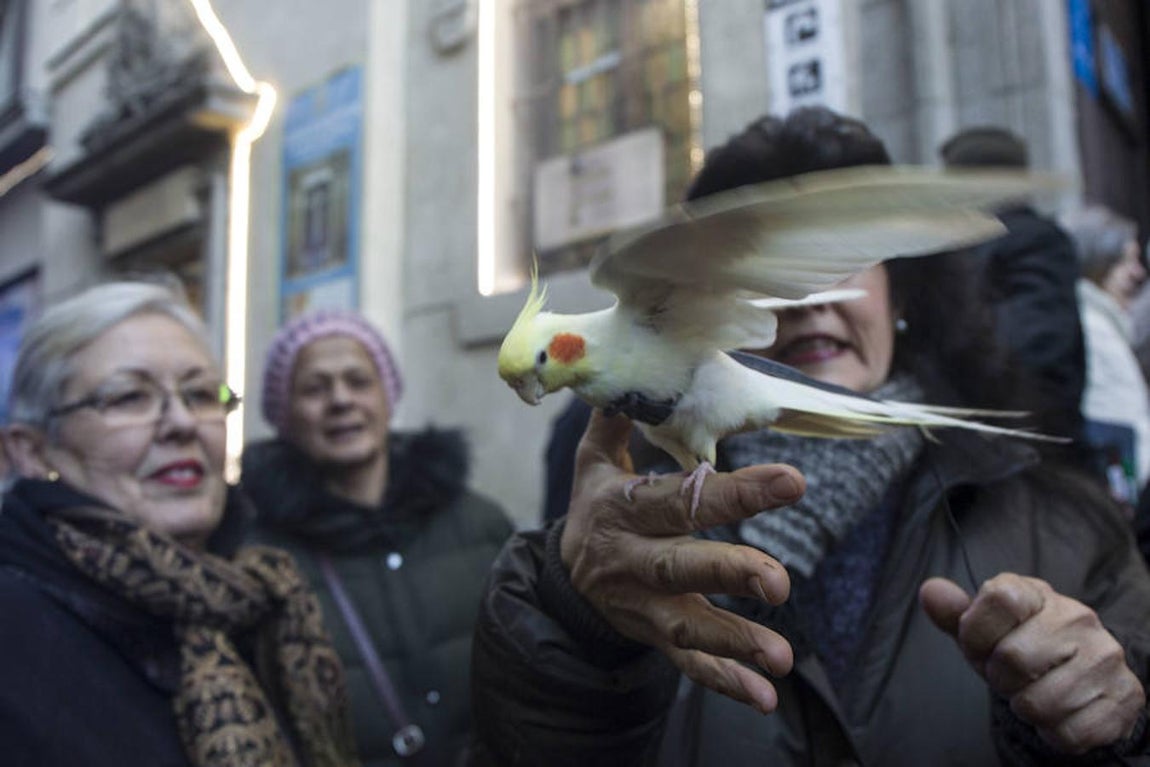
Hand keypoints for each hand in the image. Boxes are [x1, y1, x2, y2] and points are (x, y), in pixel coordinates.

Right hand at [560, 410, 805, 713]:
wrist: (562, 579)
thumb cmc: (597, 507)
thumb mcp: (594, 462)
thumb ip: (618, 419)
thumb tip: (637, 375)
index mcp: (621, 510)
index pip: (680, 499)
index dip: (734, 492)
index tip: (791, 482)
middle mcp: (630, 561)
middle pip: (678, 567)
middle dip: (728, 572)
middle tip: (777, 580)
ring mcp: (641, 606)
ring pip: (684, 626)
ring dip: (732, 640)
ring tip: (781, 657)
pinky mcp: (652, 638)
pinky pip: (686, 666)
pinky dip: (724, 682)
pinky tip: (764, 695)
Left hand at [920, 574, 1145, 753]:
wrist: (1083, 677)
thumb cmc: (1021, 648)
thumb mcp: (985, 631)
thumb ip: (956, 614)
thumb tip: (930, 591)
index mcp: (1037, 594)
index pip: (999, 598)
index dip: (977, 632)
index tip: (981, 646)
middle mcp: (1078, 618)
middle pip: (1012, 658)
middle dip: (1000, 679)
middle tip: (1010, 678)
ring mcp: (1105, 657)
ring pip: (1039, 702)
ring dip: (1027, 709)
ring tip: (1035, 693)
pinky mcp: (1124, 697)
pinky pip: (1068, 732)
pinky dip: (1054, 733)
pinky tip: (1060, 714)